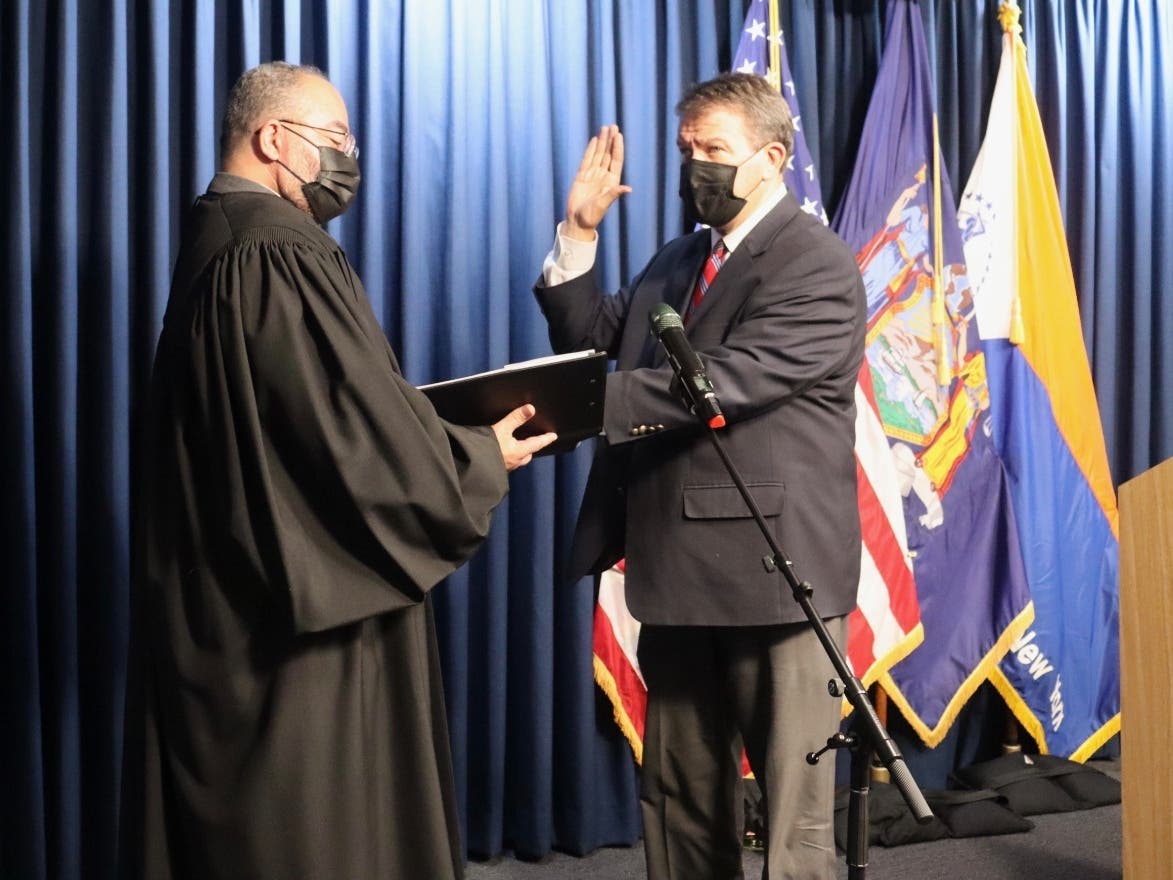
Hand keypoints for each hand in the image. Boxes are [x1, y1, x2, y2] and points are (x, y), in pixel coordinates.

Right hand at [492, 404, 557, 470]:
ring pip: (517, 460)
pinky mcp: (495, 470)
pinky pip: (506, 463)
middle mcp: (514, 461)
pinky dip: (508, 457)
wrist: (470, 465)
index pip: (537, 444)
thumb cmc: (486, 448)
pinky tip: (501, 454)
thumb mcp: (501, 428)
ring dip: (519, 454)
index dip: (545, 439)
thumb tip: (531, 408)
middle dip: (531, 449)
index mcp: (519, 451)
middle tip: (535, 442)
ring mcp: (504, 467)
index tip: (553, 436)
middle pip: (527, 455)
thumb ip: (516, 418)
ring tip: (517, 447)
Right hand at [564, 124, 632, 240]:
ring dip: (602, 142)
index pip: (616, 160)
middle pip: (608, 154)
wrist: (577, 221)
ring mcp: (592, 175)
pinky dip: (591, 150)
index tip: (618, 135)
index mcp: (611, 181)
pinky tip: (594, 140)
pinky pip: (587, 160)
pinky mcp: (581, 176)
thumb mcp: (604, 204)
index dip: (617, 147)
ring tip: (605, 128)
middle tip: (613, 126)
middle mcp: (603, 176)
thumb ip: (614, 194)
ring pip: (598, 154)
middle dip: (610, 140)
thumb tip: (628, 188)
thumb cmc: (592, 216)